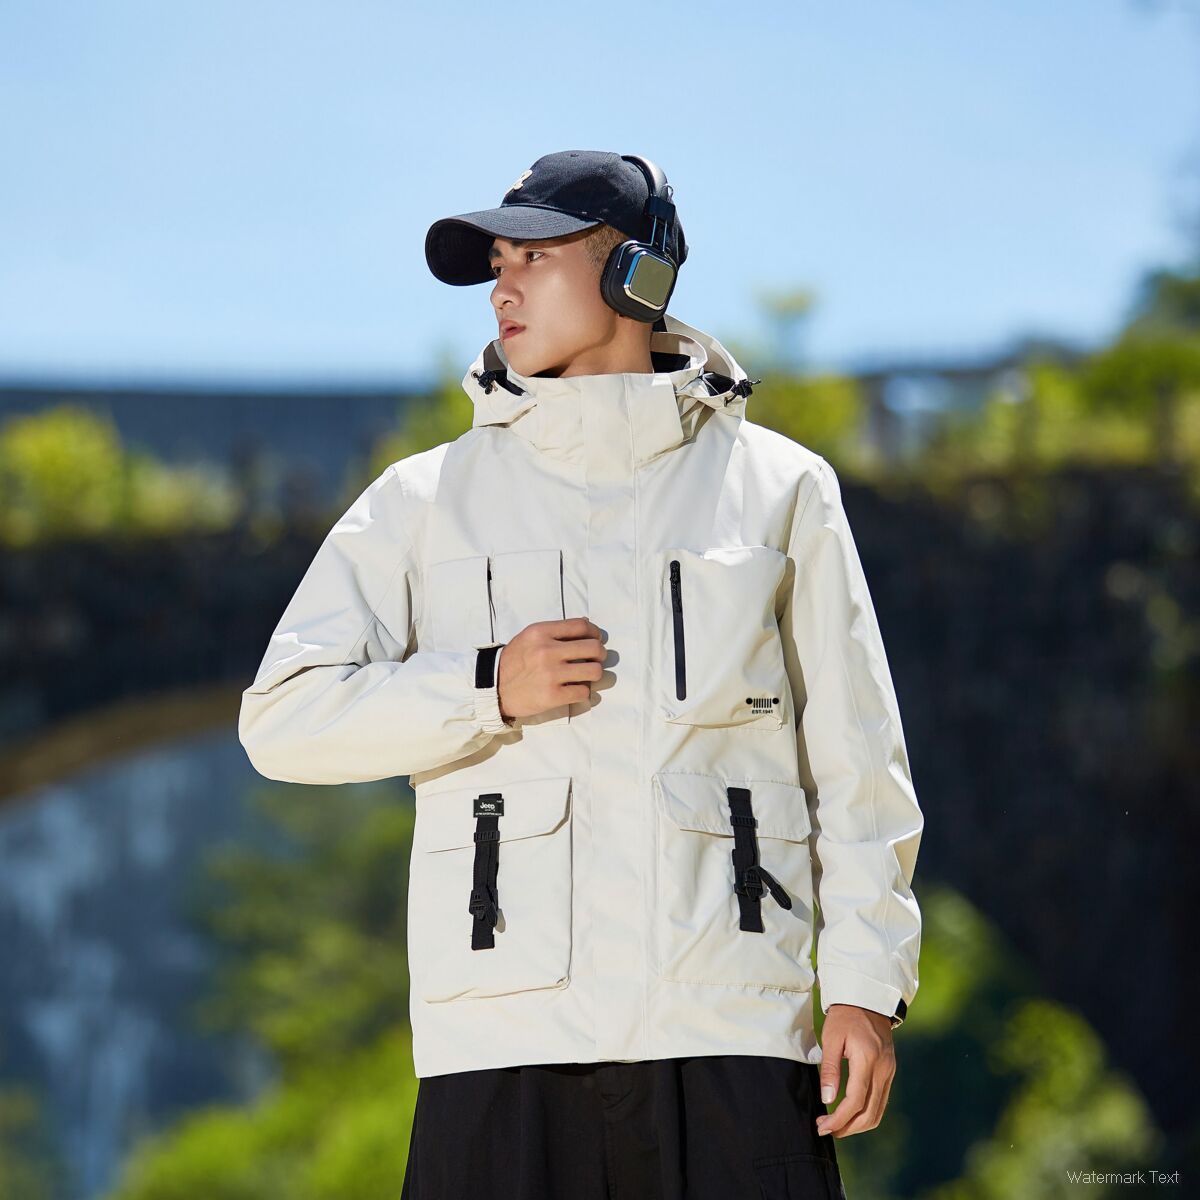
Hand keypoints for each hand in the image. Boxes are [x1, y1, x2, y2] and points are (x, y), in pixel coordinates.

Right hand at [497, 617, 605, 720]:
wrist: (494, 689)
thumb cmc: (514, 661)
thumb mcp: (529, 637)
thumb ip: (555, 631)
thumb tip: (586, 625)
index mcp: (541, 632)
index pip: (582, 626)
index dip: (594, 633)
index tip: (594, 640)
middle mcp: (547, 651)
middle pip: (594, 648)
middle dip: (600, 654)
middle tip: (595, 660)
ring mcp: (550, 674)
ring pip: (594, 671)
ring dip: (594, 674)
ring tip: (586, 675)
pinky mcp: (552, 696)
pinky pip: (584, 692)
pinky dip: (584, 692)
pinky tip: (575, 690)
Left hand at [815, 1003, 895, 1138]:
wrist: (868, 1000)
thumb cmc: (845, 1017)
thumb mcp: (831, 1038)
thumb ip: (830, 1069)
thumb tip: (827, 1099)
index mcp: (868, 1060)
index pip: (856, 1100)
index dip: (839, 1118)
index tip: (822, 1126)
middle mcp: (883, 1070)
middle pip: (870, 1113)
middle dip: (847, 1127)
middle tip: (826, 1129)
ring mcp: (889, 1072)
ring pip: (877, 1112)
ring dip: (857, 1124)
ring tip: (835, 1125)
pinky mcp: (889, 1073)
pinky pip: (880, 1102)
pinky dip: (865, 1113)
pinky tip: (849, 1113)